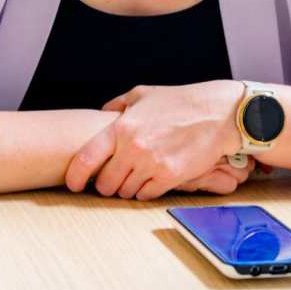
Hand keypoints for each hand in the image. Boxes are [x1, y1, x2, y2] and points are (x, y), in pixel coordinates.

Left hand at [64, 80, 242, 200]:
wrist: (217, 113)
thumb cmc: (182, 102)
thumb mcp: (144, 94)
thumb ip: (118, 106)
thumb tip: (103, 115)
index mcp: (123, 127)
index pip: (86, 158)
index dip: (75, 176)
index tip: (74, 183)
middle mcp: (133, 148)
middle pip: (105, 183)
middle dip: (106, 184)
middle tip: (113, 179)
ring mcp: (151, 164)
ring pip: (125, 192)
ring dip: (127, 187)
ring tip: (137, 175)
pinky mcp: (170, 177)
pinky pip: (146, 195)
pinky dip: (146, 191)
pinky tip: (152, 179)